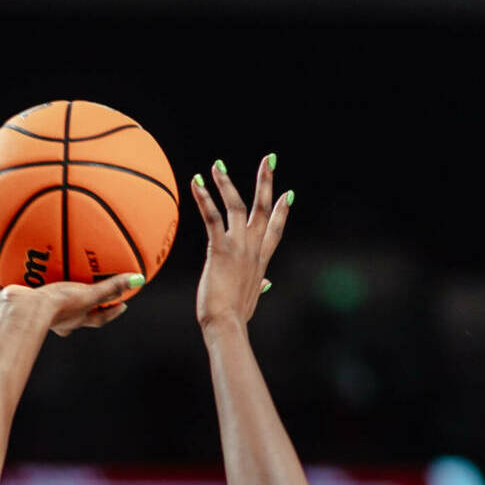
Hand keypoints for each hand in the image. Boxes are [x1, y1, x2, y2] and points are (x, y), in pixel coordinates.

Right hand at [0, 270, 144, 337]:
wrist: (24, 312)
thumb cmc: (57, 306)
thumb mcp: (88, 294)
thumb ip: (111, 287)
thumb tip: (138, 279)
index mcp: (74, 319)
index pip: (99, 318)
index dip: (110, 313)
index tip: (122, 306)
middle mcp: (57, 320)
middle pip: (72, 317)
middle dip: (76, 309)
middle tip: (82, 297)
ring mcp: (34, 315)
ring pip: (38, 308)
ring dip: (39, 300)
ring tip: (36, 287)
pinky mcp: (11, 307)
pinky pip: (5, 297)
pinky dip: (1, 290)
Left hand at [192, 154, 289, 330]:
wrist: (227, 325)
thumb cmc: (235, 317)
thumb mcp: (251, 299)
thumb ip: (259, 287)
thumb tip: (267, 285)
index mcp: (260, 262)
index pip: (275, 231)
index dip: (282, 212)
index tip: (288, 194)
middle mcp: (253, 250)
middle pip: (263, 209)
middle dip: (266, 182)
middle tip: (269, 159)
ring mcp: (239, 247)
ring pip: (237, 206)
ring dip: (227, 183)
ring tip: (217, 165)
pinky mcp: (221, 249)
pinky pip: (213, 218)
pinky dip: (205, 199)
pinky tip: (197, 182)